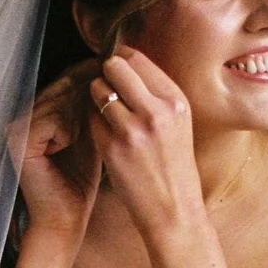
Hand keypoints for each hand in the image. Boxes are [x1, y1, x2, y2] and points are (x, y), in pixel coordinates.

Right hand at [13, 64, 101, 250]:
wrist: (65, 219)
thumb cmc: (80, 182)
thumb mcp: (90, 135)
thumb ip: (94, 107)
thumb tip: (114, 73)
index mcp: (36, 112)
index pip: (66, 81)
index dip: (91, 78)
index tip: (114, 80)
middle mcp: (21, 116)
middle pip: (63, 86)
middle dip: (90, 91)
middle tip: (110, 100)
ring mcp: (16, 126)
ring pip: (61, 100)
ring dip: (83, 112)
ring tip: (94, 129)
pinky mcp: (19, 140)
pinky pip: (53, 119)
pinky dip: (70, 129)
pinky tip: (76, 143)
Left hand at [87, 49, 205, 248]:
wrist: (174, 210)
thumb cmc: (174, 166)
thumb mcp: (178, 123)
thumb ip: (155, 94)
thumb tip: (124, 63)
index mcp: (176, 100)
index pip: (136, 57)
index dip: (119, 60)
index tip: (114, 71)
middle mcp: (156, 110)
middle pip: (114, 66)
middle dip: (105, 74)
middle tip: (104, 90)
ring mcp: (133, 129)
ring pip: (97, 89)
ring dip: (94, 97)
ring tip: (104, 114)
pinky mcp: (112, 147)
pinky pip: (89, 117)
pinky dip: (90, 121)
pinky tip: (101, 133)